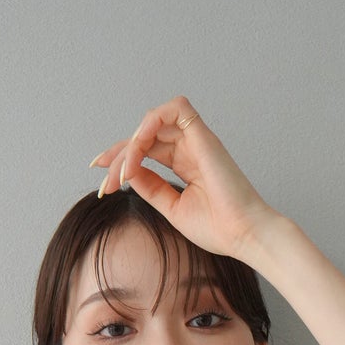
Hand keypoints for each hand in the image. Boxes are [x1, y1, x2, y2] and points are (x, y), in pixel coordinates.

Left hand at [90, 96, 278, 264]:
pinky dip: (149, 125)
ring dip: (130, 144)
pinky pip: (173, 109)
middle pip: (143, 136)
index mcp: (185, 164)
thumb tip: (129, 173)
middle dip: (118, 157)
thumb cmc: (218, 228)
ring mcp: (196, 139)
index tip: (102, 181)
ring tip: (122, 172)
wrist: (243, 235)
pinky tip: (138, 152)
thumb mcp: (172, 208)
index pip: (146, 149)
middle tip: (106, 183)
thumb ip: (151, 187)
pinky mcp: (203, 134)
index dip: (121, 159)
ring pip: (152, 122)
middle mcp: (190, 147)